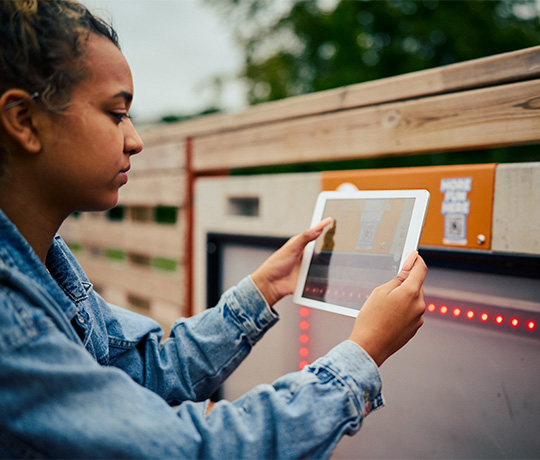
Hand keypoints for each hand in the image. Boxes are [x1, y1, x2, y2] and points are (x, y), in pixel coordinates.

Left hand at [251, 218, 332, 306]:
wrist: (271, 285)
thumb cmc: (276, 265)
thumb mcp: (291, 249)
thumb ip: (304, 238)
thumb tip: (317, 228)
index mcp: (301, 244)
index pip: (315, 233)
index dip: (323, 227)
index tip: (332, 219)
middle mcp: (306, 254)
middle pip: (323, 248)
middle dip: (332, 246)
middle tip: (340, 241)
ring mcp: (309, 266)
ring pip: (325, 263)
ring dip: (329, 263)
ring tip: (338, 258)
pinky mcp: (310, 277)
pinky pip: (322, 277)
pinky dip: (326, 276)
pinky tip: (332, 275)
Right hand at [348, 251, 426, 366]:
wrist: (370, 346)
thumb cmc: (371, 320)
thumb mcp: (380, 292)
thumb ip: (397, 279)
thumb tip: (408, 270)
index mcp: (411, 293)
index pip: (420, 269)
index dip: (416, 260)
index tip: (413, 255)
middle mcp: (419, 305)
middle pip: (416, 285)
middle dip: (404, 284)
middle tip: (386, 291)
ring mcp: (418, 318)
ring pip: (413, 300)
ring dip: (403, 299)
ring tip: (384, 308)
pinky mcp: (415, 327)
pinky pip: (411, 312)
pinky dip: (402, 311)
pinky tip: (388, 317)